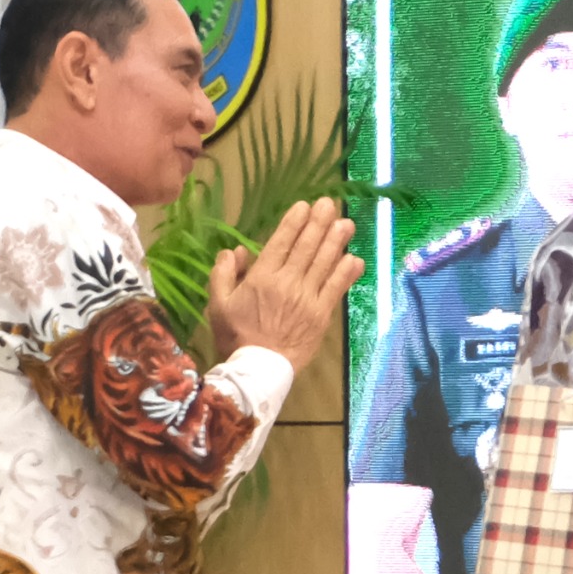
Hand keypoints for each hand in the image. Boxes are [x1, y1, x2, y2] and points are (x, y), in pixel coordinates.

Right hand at [210, 198, 363, 367]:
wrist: (258, 369)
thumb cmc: (236, 335)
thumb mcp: (218, 303)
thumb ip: (223, 274)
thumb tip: (234, 250)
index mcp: (261, 278)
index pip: (281, 242)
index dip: (294, 222)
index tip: (305, 205)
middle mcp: (287, 283)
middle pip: (306, 247)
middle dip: (319, 223)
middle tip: (330, 204)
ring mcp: (307, 298)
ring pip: (324, 263)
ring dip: (336, 241)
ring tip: (346, 223)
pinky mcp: (321, 315)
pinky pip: (335, 289)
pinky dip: (346, 273)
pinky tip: (355, 258)